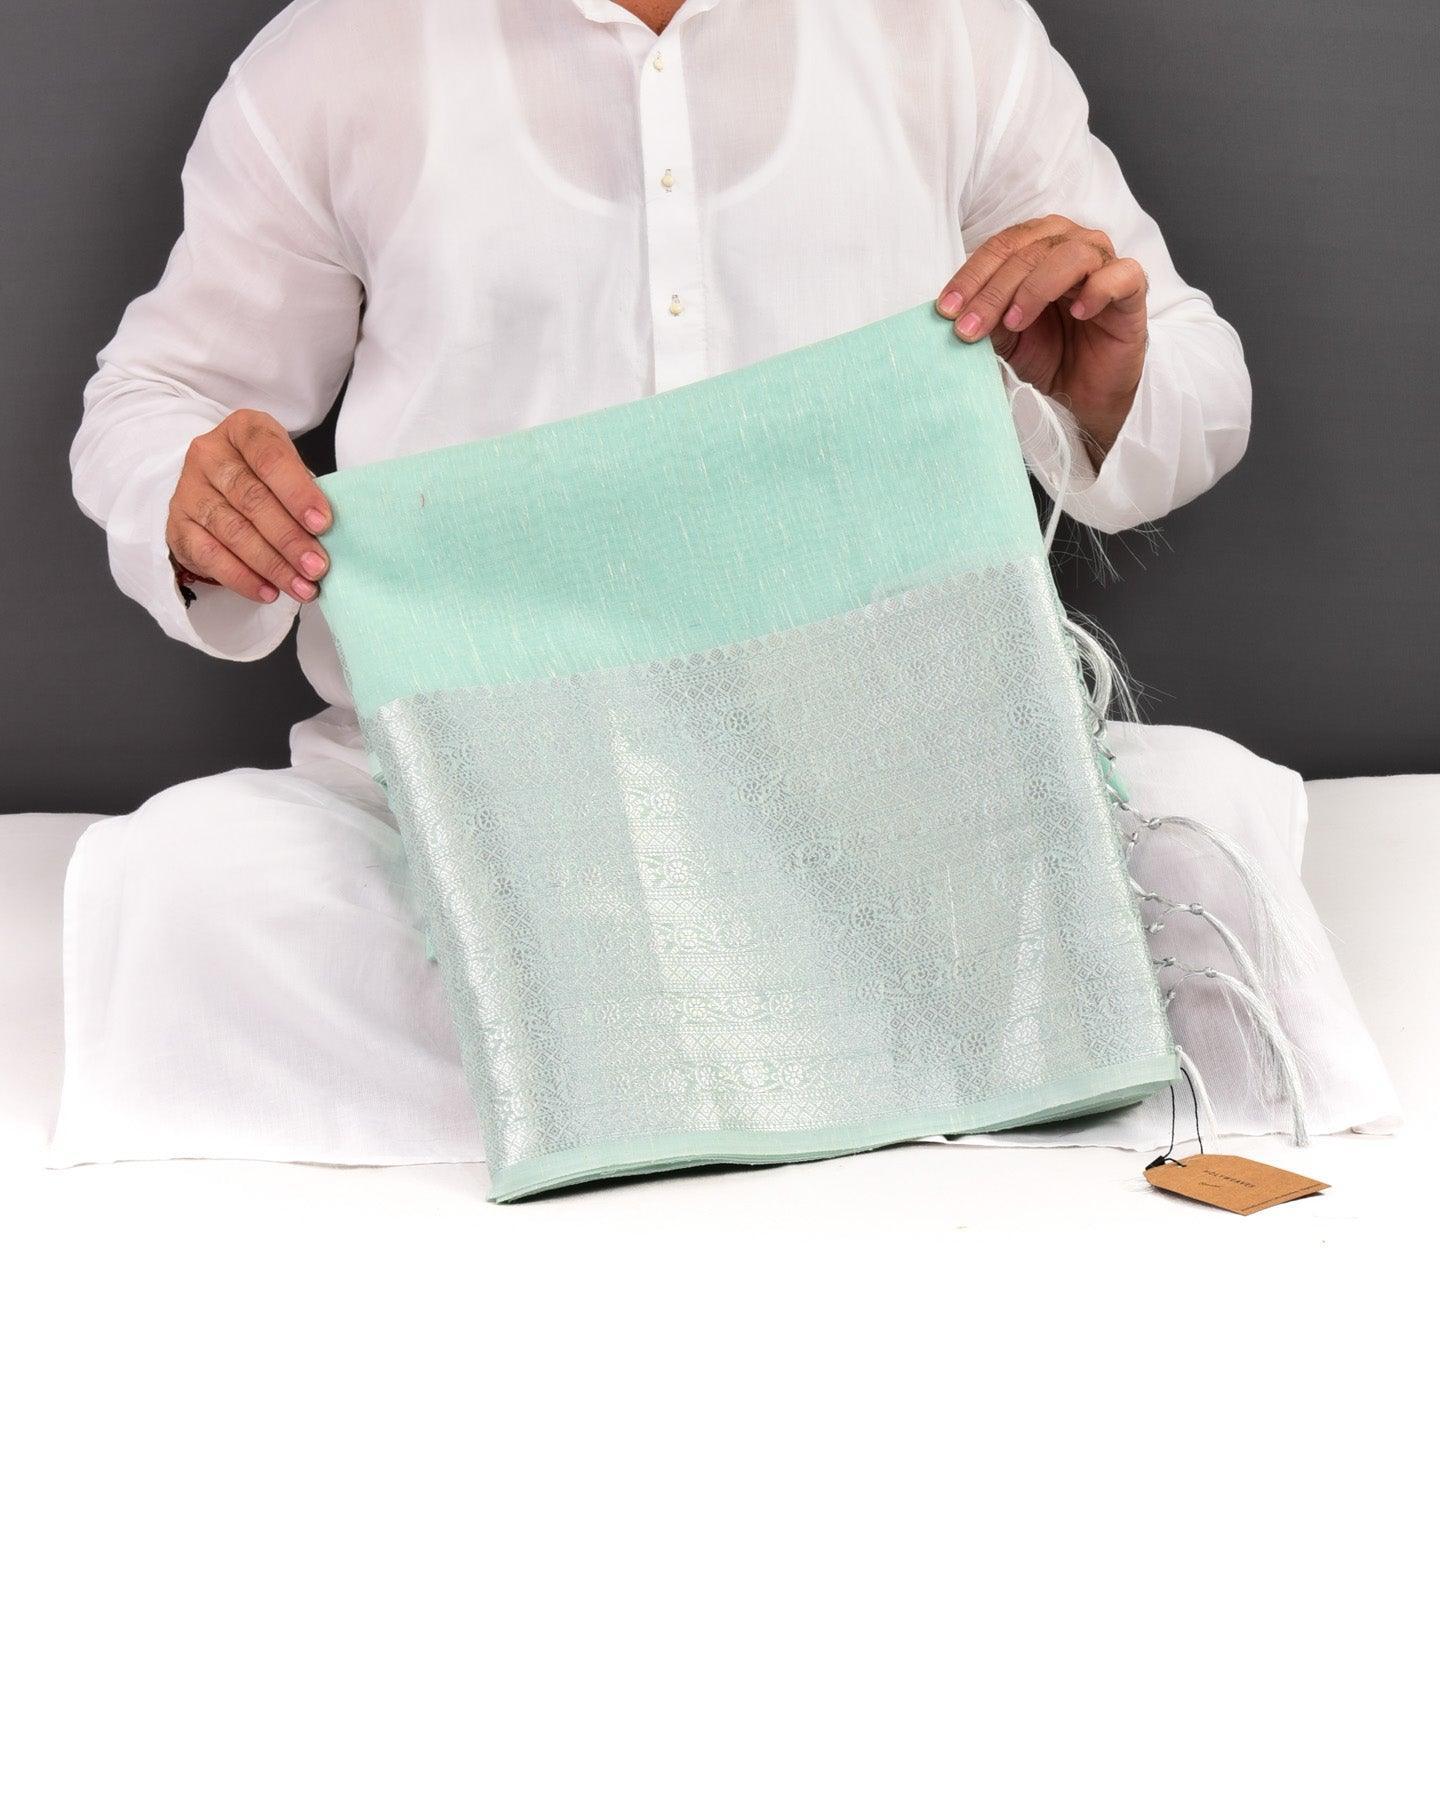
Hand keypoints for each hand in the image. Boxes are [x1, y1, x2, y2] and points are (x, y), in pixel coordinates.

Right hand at [166, 409, 331, 603]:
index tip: (323, 524)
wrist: (215, 490)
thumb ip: (303, 493)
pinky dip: (243, 578)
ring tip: (302, 587)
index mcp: (243, 430)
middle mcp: (209, 454)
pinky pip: (210, 556)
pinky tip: (268, 592)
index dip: (298, 492)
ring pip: (233, 531)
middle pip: (252, 499)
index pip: (269, 458)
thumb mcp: (286, 472)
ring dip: (272, 565)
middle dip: (289, 538)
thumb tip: (328, 537)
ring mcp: (189, 488)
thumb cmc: (265, 480)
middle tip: (317, 567)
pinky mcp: (177, 524)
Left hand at [936, 216, 1148, 460]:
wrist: (1080, 397)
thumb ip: (986, 317)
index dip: (972, 275)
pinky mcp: (1132, 291)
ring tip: (1016, 322)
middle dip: (994, 290)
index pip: (1002, 246)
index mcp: (1038, 248)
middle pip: (1030, 249)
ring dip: (1036, 287)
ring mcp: (1104, 266)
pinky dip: (1098, 289)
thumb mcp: (1004, 338)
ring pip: (1071, 254)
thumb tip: (954, 310)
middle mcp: (1071, 247)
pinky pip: (1121, 275)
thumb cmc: (1046, 358)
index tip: (945, 310)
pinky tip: (1078, 312)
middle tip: (969, 328)